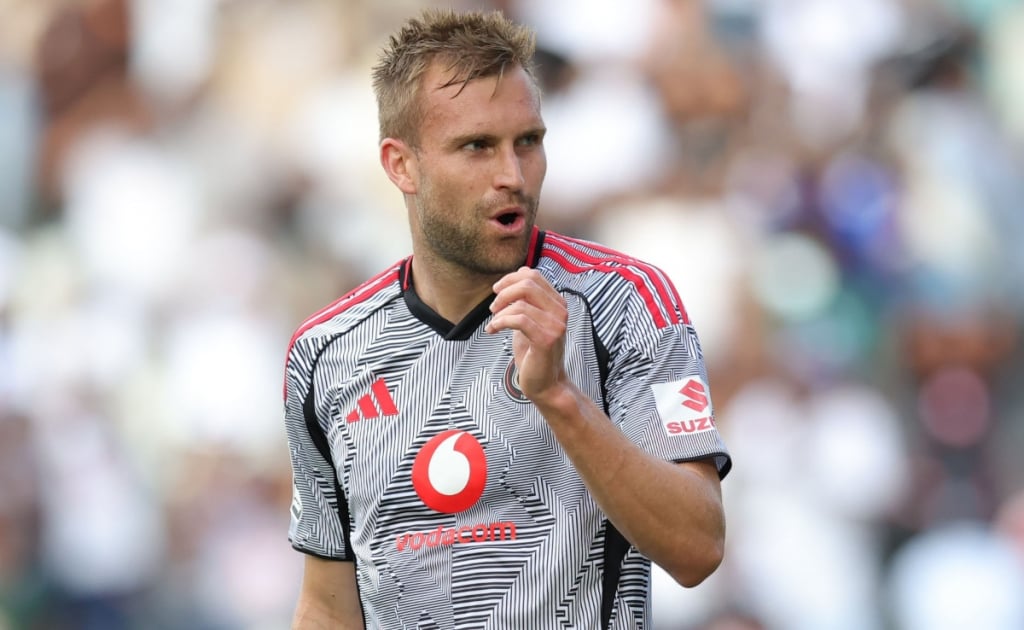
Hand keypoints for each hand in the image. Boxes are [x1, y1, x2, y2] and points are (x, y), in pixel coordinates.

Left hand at [485, 267, 568, 402]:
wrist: (546, 383)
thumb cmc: (535, 352)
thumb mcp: (529, 319)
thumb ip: (526, 300)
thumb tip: (516, 276)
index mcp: (557, 303)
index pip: (534, 275)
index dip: (511, 278)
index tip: (497, 291)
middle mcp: (560, 311)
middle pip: (528, 284)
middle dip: (504, 293)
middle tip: (493, 307)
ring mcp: (556, 325)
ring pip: (521, 303)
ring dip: (500, 313)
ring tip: (494, 324)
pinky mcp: (546, 339)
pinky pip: (518, 320)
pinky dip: (500, 322)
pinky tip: (493, 330)